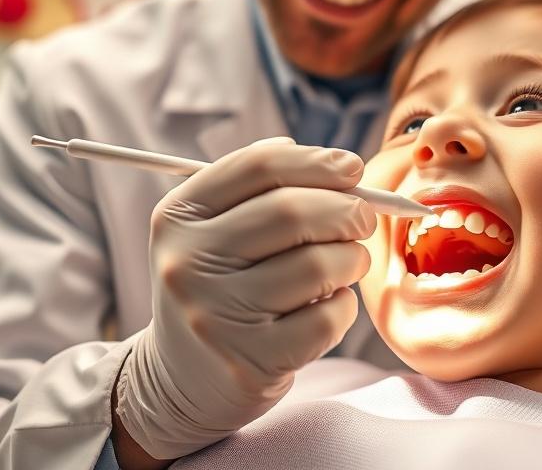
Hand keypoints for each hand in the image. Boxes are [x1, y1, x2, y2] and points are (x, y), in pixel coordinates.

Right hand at [113, 137, 374, 461]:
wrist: (181, 381)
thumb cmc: (220, 286)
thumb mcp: (214, 230)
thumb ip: (265, 189)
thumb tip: (337, 163)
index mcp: (178, 217)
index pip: (259, 166)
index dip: (317, 161)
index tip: (352, 169)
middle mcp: (187, 263)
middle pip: (292, 211)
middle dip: (346, 209)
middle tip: (363, 218)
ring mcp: (216, 317)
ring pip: (318, 265)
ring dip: (352, 259)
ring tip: (348, 262)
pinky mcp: (250, 363)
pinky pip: (327, 318)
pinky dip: (344, 306)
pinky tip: (328, 305)